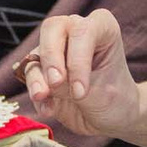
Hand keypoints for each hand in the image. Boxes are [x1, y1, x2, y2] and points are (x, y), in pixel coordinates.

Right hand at [20, 10, 142, 139]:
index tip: (80, 91)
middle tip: (55, 83)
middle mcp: (76, 31)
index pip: (82, 31)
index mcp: (101, 27)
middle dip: (51, 58)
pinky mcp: (43, 69)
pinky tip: (48, 109)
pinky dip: (36, 93)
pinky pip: (30, 76)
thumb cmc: (116, 99)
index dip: (77, 60)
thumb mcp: (101, 93)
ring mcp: (57, 49)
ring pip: (37, 53)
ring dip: (37, 78)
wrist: (113, 119)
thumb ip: (72, 84)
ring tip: (43, 98)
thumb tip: (44, 82)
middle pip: (52, 29)